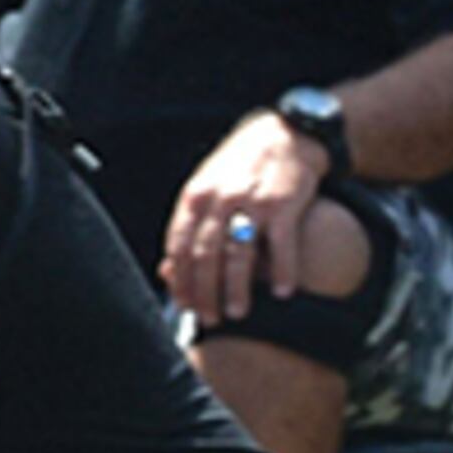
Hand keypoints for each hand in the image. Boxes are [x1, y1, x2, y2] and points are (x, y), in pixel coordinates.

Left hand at [161, 111, 330, 322]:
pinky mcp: (285, 204)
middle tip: (209, 319)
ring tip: (237, 313)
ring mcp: (252, 202)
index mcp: (194, 198)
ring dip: (236, 288)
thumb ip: (189, 224)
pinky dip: (282, 271)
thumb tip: (167, 269)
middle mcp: (219, 200)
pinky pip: (282, 244)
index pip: (178, 247)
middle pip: (204, 255)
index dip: (180, 280)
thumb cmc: (240, 168)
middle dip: (204, 292)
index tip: (184, 306)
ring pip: (238, 254)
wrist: (286, 133)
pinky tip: (281, 293)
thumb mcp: (206, 187)